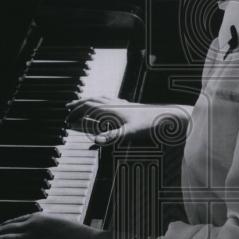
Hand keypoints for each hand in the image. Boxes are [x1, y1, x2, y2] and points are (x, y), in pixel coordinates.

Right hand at [66, 97, 190, 145]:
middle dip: (79, 104)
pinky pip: (114, 101)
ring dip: (91, 100)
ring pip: (103, 98)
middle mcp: (117, 104)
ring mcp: (124, 105)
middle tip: (68, 108)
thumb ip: (112, 137)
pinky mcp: (132, 107)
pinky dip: (105, 102)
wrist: (171, 118)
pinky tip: (109, 106)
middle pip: (93, 100)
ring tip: (85, 103)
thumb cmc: (153, 125)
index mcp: (112, 109)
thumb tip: (95, 140)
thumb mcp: (131, 133)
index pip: (88, 107)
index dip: (76, 112)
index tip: (66, 119)